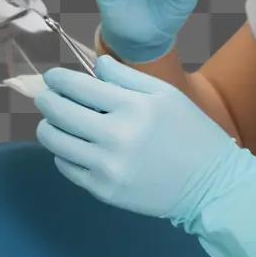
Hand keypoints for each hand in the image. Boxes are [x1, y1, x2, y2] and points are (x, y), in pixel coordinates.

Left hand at [34, 54, 237, 224]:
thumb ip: (128, 76)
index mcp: (133, 107)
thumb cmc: (190, 132)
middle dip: (47, 100)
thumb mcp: (166, 95)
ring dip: (48, 127)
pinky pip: (67, 168)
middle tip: (45, 96)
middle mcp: (116, 136)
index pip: (79, 87)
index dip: (59, 79)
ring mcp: (107, 167)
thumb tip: (97, 66)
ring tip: (53, 121)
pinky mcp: (104, 191)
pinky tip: (72, 147)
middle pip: (60, 113)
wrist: (210, 183)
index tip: (53, 76)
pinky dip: (62, 154)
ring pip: (56, 142)